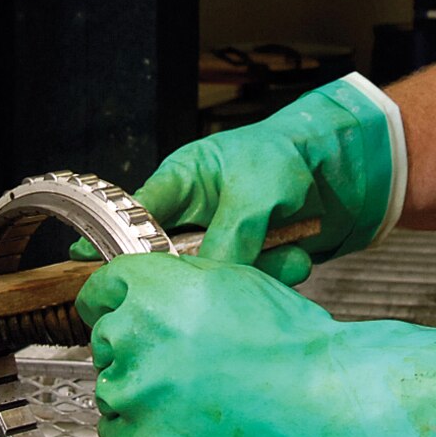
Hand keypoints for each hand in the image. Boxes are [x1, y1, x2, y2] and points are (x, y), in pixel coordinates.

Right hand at [73, 75, 403, 283]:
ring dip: (255, 273)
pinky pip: (253, 283)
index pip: (133, 218)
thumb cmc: (291, 153)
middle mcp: (198, 215)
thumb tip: (208, 282)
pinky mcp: (256, 260)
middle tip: (223, 273)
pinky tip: (298, 256)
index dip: (110, 245)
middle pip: (176, 260)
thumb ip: (228, 238)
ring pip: (219, 277)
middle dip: (204, 272)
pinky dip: (278, 274)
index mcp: (182, 183)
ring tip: (286, 255)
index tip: (88, 269)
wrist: (348, 167)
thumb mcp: (254, 192)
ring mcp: (227, 239)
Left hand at [76, 251, 435, 436]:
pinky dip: (149, 436)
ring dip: (143, 395)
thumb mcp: (228, 280)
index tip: (122, 317)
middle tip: (188, 363)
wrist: (320, 402)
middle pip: (105, 343)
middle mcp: (129, 337)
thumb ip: (172, 283)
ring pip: (112, 392)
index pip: (98, 293)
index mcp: (147, 288)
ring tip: (199, 398)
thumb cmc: (290, 342)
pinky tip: (192, 427)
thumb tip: (142, 294)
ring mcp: (132, 398)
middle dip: (138, 350)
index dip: (115, 305)